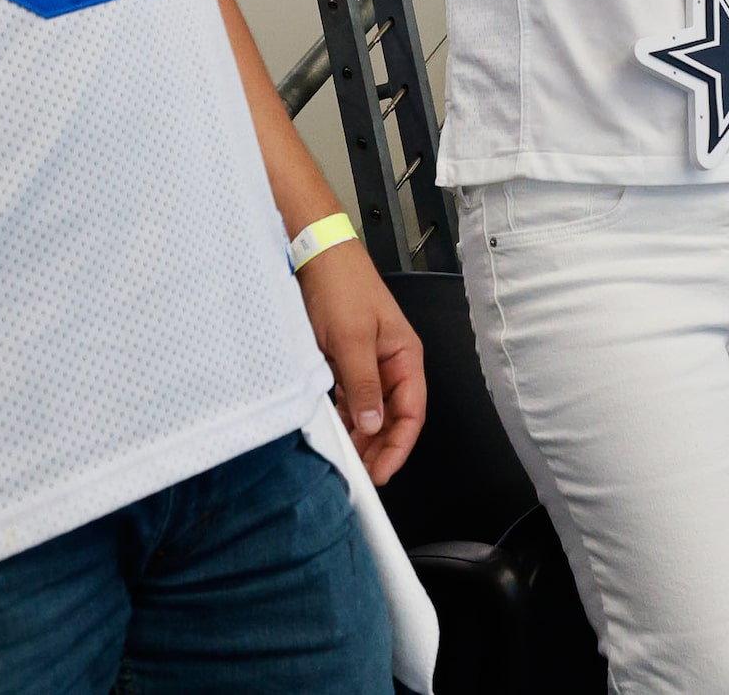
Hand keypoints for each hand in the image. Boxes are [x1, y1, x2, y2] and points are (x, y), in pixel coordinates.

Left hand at [295, 241, 425, 483]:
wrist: (316, 256)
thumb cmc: (343, 285)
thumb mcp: (352, 338)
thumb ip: (363, 384)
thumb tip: (372, 423)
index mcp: (405, 356)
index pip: (412, 412)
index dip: (399, 445)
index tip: (382, 471)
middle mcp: (391, 363)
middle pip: (393, 417)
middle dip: (381, 447)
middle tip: (364, 473)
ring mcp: (369, 364)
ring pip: (371, 412)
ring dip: (362, 436)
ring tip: (349, 459)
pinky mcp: (346, 362)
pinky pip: (350, 399)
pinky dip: (344, 418)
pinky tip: (336, 431)